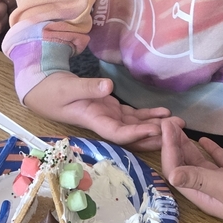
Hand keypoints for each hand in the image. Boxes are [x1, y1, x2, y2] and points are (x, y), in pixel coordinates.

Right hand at [23, 72, 170, 150]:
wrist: (42, 89)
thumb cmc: (51, 90)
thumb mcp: (67, 87)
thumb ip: (88, 88)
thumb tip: (109, 87)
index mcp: (93, 120)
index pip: (118, 132)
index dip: (138, 134)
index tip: (157, 130)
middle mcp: (104, 122)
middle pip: (133, 135)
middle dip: (155, 135)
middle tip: (179, 133)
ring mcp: (108, 116)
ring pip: (136, 126)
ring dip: (157, 126)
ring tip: (179, 124)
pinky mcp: (110, 108)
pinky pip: (132, 116)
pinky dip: (148, 115)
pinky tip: (165, 113)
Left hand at [160, 119, 222, 222]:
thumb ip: (199, 178)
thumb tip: (169, 175)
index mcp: (204, 196)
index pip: (177, 171)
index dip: (168, 149)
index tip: (164, 127)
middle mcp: (212, 190)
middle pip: (186, 164)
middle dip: (174, 143)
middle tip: (168, 120)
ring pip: (200, 161)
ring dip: (188, 144)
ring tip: (178, 125)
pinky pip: (219, 160)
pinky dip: (210, 149)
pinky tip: (202, 138)